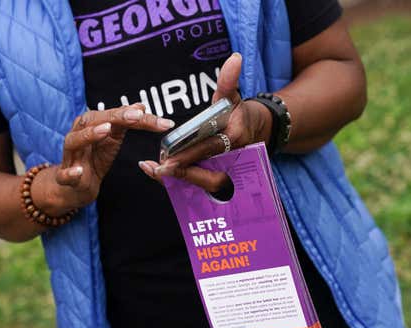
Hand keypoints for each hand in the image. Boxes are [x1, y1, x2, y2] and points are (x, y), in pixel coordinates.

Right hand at [32, 104, 173, 214]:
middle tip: (137, 116)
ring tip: (106, 130)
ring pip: (74, 141)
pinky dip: (71, 172)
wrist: (77, 185)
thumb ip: (125, 123)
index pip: (116, 115)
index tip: (162, 122)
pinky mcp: (65, 176)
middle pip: (94, 121)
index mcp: (92, 124)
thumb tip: (140, 106)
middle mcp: (79, 134)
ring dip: (89, 135)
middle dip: (116, 117)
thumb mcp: (114, 139)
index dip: (138, 116)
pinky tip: (79, 171)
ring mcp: (71, 155)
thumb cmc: (95, 157)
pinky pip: (65, 174)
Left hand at [138, 53, 271, 191]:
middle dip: (183, 174)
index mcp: (235, 138)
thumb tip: (235, 58)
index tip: (169, 159)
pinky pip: (200, 186)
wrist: (257, 132)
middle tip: (158, 169)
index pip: (209, 148)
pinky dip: (179, 182)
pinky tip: (159, 175)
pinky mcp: (219, 178)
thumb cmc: (239, 113)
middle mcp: (233, 160)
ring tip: (153, 171)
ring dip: (178, 180)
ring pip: (204, 185)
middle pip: (209, 175)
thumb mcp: (233, 96)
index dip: (189, 156)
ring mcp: (228, 172)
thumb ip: (229, 80)